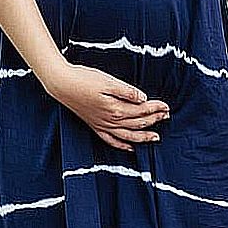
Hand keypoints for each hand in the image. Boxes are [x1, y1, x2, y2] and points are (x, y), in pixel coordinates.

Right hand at [41, 62, 170, 151]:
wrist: (61, 84)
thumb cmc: (84, 79)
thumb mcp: (108, 81)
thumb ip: (127, 91)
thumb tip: (143, 98)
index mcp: (116, 108)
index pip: (142, 110)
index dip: (156, 108)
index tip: (166, 106)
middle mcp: (111, 120)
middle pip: (138, 123)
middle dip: (154, 119)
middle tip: (166, 115)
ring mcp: (102, 125)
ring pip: (128, 136)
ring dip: (143, 137)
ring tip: (156, 137)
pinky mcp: (95, 126)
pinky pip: (111, 141)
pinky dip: (122, 146)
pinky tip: (130, 148)